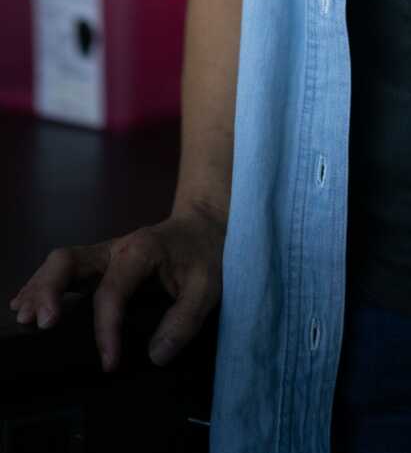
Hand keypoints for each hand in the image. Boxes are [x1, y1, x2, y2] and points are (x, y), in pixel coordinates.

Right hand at [7, 202, 226, 372]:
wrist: (205, 225)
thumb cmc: (206, 254)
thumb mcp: (208, 286)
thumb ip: (184, 320)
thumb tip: (154, 356)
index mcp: (140, 250)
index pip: (111, 292)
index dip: (106, 330)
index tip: (110, 363)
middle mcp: (115, 248)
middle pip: (69, 261)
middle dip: (49, 290)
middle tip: (42, 324)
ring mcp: (105, 254)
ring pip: (62, 263)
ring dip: (40, 288)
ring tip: (24, 318)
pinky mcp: (101, 263)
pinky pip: (66, 270)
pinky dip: (45, 286)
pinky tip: (28, 306)